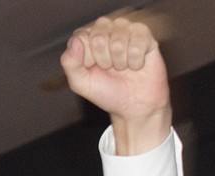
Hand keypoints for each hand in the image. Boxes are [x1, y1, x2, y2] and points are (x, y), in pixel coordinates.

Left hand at [60, 16, 170, 154]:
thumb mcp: (80, 83)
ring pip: (119, 39)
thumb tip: (76, 42)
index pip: (81, 38)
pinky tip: (136, 65)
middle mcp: (104, 29)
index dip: (87, 59)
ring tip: (122, 68)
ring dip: (120, 61)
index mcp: (86, 38)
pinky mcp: (144, 34)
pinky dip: (136, 60)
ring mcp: (125, 29)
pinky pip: (138, 41)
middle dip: (104, 60)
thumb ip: (70, 63)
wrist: (134, 106)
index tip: (93, 69)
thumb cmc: (106, 92)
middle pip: (98, 37)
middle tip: (110, 69)